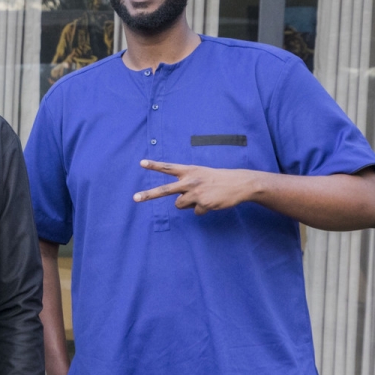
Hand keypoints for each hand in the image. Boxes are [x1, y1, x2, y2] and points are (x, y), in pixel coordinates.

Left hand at [133, 160, 260, 214]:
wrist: (240, 183)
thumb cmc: (217, 179)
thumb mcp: (201, 174)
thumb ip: (186, 183)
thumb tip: (177, 202)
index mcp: (189, 171)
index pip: (168, 167)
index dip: (154, 165)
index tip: (141, 163)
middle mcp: (190, 181)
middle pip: (165, 190)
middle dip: (149, 195)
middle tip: (134, 198)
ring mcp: (196, 193)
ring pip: (180, 205)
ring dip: (188, 204)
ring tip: (203, 196)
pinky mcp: (203, 204)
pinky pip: (195, 212)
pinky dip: (203, 209)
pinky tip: (213, 202)